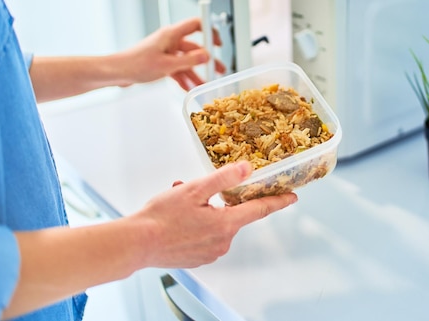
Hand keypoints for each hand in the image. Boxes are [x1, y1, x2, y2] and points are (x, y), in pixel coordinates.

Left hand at [117, 17, 225, 89]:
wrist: (117, 72)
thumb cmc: (136, 64)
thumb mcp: (167, 65)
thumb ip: (189, 61)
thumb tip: (207, 56)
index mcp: (171, 35)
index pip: (197, 24)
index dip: (210, 31)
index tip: (218, 43)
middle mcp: (170, 41)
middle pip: (194, 47)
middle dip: (207, 59)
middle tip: (218, 69)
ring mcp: (165, 52)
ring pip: (186, 61)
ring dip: (196, 73)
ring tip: (206, 84)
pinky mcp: (160, 62)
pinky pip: (177, 69)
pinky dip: (184, 78)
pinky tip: (189, 88)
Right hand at [128, 161, 297, 267]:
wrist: (137, 244)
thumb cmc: (161, 217)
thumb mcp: (195, 189)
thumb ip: (224, 178)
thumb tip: (247, 168)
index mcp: (225, 224)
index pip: (260, 210)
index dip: (277, 201)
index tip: (291, 197)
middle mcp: (222, 242)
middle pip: (232, 214)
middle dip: (219, 199)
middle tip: (196, 189)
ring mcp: (210, 252)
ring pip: (216, 224)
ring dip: (204, 210)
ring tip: (180, 202)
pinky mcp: (197, 258)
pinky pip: (204, 236)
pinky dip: (196, 224)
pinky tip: (178, 217)